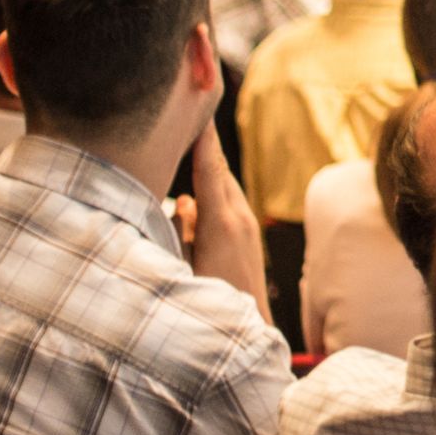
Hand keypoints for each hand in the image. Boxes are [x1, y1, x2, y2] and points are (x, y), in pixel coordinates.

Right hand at [177, 121, 272, 323]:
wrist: (252, 328)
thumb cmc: (213, 302)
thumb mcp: (188, 266)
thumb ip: (184, 231)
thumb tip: (182, 201)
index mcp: (220, 223)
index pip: (210, 169)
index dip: (203, 138)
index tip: (197, 106)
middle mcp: (238, 218)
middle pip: (217, 169)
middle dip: (204, 142)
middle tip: (188, 107)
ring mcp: (247, 226)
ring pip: (223, 184)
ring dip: (208, 164)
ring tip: (192, 135)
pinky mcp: (248, 235)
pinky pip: (227, 200)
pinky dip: (213, 185)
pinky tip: (199, 184)